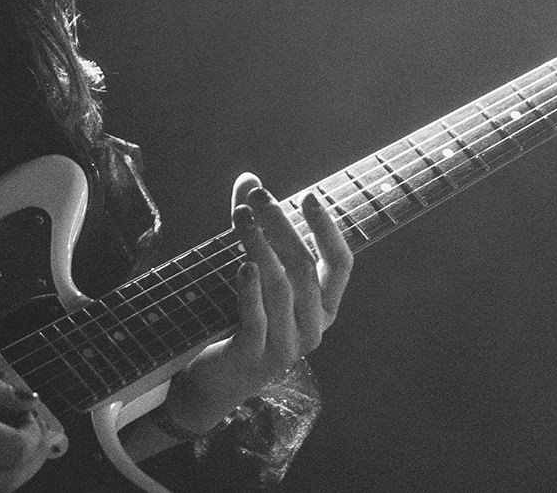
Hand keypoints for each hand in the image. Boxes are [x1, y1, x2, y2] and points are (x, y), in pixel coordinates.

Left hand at [164, 173, 352, 431]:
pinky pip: (257, 320)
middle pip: (306, 268)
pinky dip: (250, 290)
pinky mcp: (255, 360)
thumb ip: (256, 228)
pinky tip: (243, 264)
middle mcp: (313, 327)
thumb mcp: (255, 269)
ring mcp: (287, 348)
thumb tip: (248, 178)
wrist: (216, 378)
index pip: (341, 264)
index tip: (308, 195)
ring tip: (242, 218)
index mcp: (324, 306)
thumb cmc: (241, 316)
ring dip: (260, 247)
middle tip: (259, 196)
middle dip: (282, 226)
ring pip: (281, 289)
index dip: (327, 229)